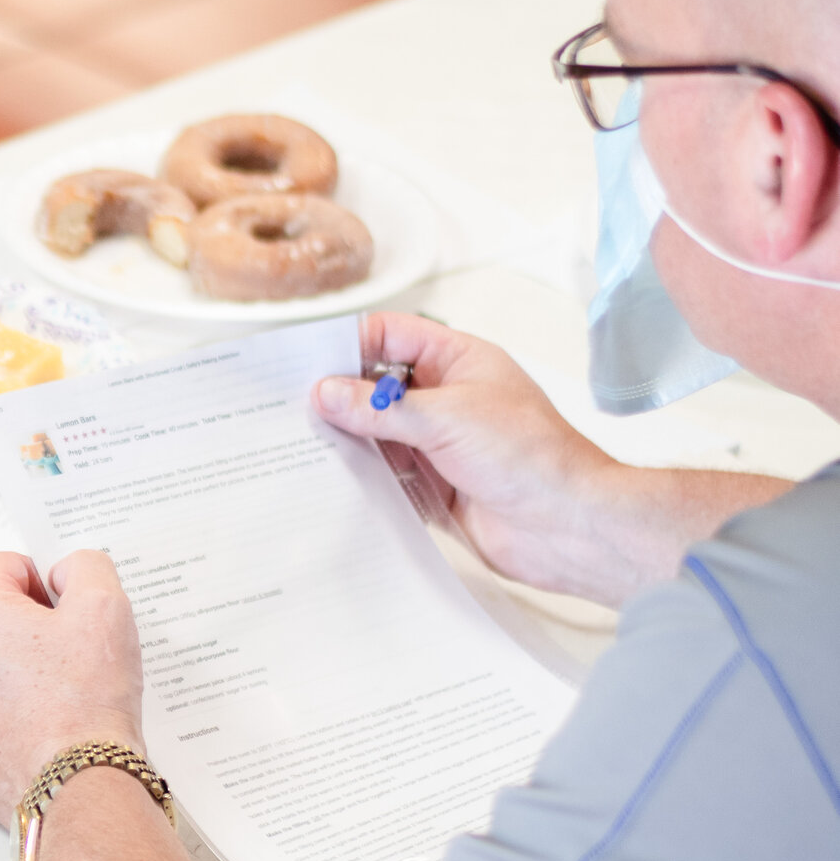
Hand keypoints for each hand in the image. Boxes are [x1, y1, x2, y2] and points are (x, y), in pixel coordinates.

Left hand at [0, 549, 143, 828]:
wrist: (76, 789)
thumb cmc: (86, 703)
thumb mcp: (106, 608)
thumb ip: (85, 567)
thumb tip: (64, 570)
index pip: (4, 567)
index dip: (45, 582)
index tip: (69, 611)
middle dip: (27, 630)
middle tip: (71, 659)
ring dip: (11, 674)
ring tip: (56, 700)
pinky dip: (2, 718)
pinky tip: (38, 732)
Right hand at [310, 312, 633, 600]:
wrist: (566, 524)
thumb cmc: (531, 457)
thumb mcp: (445, 418)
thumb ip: (380, 407)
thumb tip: (328, 393)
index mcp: (459, 362)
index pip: (392, 336)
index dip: (350, 344)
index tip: (307, 362)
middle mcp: (446, 399)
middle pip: (378, 386)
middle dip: (340, 395)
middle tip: (293, 405)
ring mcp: (439, 443)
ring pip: (377, 432)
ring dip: (347, 439)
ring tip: (302, 442)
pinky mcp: (434, 485)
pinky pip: (385, 474)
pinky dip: (360, 476)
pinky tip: (330, 478)